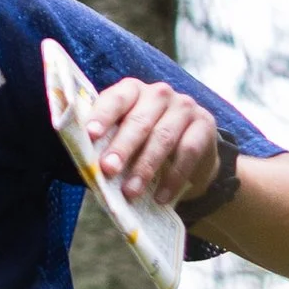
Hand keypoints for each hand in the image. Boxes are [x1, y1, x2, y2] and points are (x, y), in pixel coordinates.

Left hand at [86, 78, 226, 210]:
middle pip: (140, 120)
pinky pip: (189, 151)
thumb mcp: (122, 140)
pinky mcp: (205, 125)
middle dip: (122, 146)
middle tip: (108, 169)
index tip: (90, 135)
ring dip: (146, 166)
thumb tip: (83, 165)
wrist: (189, 154)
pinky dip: (174, 177)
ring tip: (131, 192)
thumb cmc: (143, 146)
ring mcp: (184, 106)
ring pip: (164, 136)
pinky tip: (161, 197)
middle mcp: (159, 94)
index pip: (116, 99)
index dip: (103, 116)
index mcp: (132, 91)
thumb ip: (105, 145)